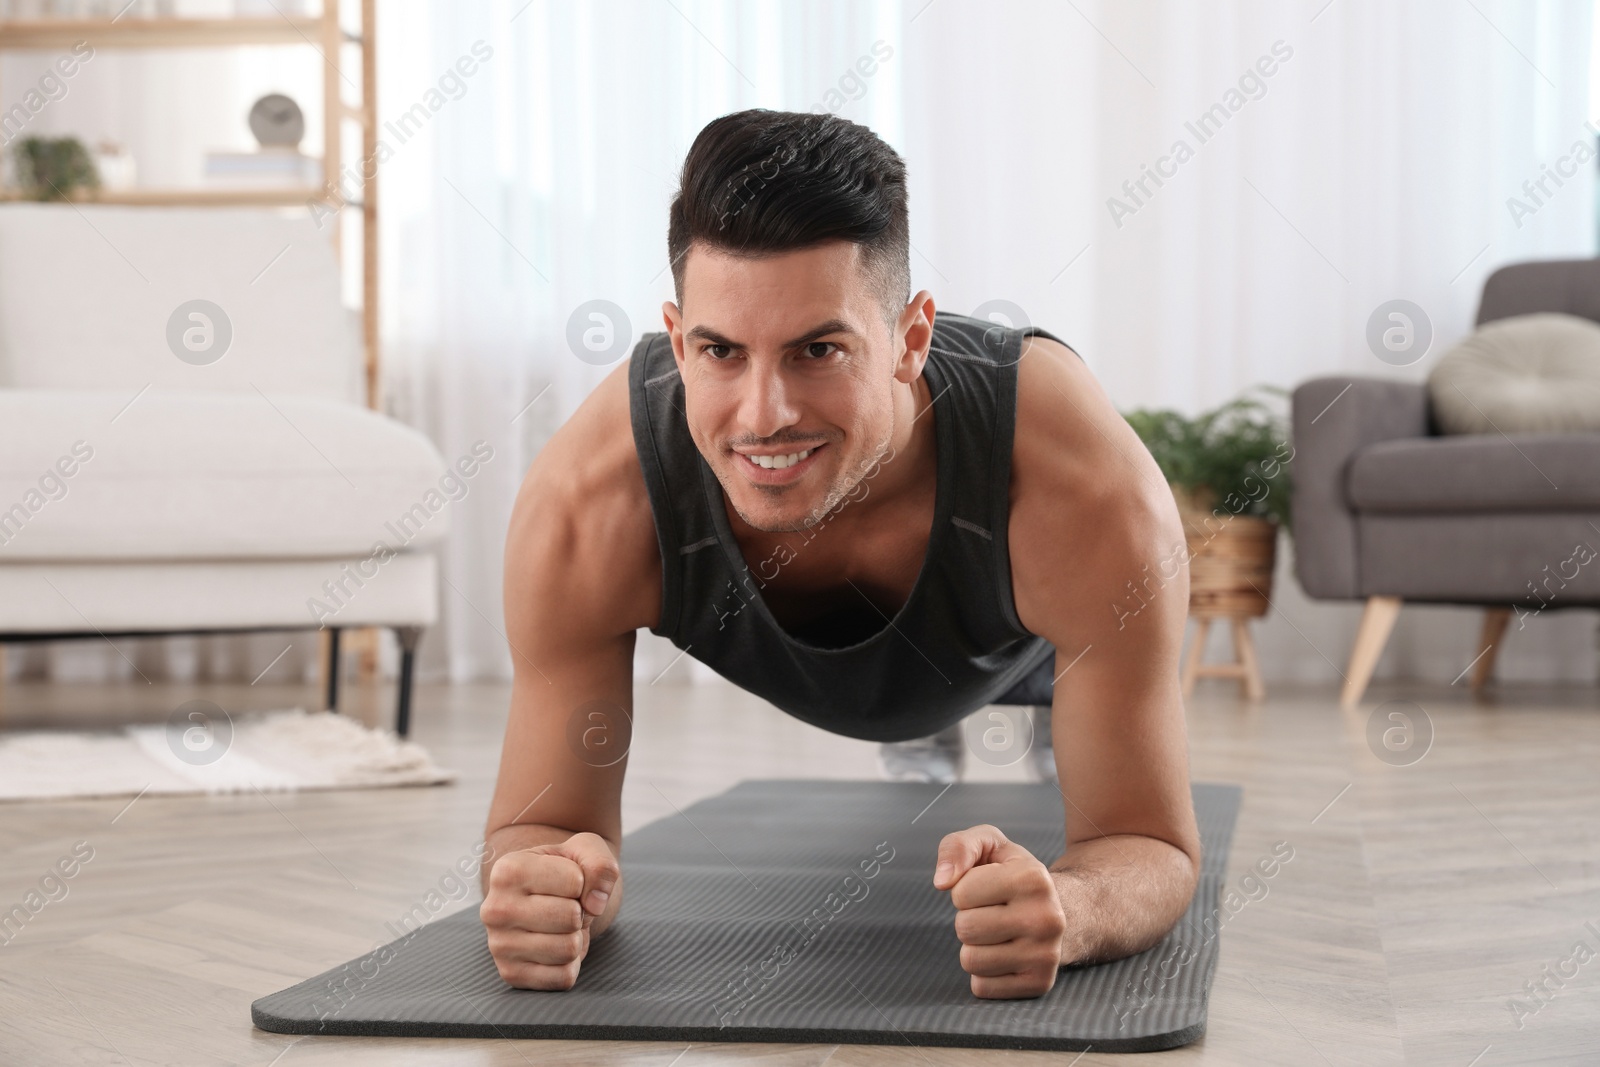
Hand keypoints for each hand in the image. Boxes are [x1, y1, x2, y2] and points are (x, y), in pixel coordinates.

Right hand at [480, 831, 618, 989]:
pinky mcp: (511, 975)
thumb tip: (595, 904)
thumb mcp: (585, 850)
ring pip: (568, 949)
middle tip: (567, 906)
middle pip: (571, 917)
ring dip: (576, 937)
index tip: (568, 882)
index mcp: (507, 870)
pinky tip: (554, 946)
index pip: (575, 881)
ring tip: (559, 926)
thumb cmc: (565, 871)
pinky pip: (563, 977)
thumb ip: (600, 864)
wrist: (543, 899)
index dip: (584, 881)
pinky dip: (571, 963)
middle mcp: (495, 909)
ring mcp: (499, 946)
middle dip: (581, 911)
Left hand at [934, 823, 1066, 997]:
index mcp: (1034, 878)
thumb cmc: (1013, 875)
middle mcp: (1046, 918)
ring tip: (998, 933)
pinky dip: (984, 973)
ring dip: (974, 946)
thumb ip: (958, 847)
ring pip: (971, 961)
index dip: (965, 890)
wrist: (1064, 910)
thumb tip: (942, 881)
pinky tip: (1005, 955)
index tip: (988, 889)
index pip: (961, 893)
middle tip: (993, 912)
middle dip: (968, 918)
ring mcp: (1046, 955)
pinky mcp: (1039, 983)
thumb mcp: (990, 845)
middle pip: (965, 928)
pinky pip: (982, 987)